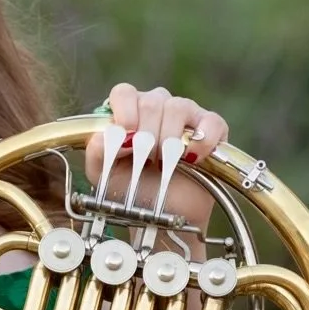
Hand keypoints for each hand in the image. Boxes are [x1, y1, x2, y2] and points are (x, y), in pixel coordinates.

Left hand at [83, 83, 229, 218]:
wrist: (161, 216)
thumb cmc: (132, 190)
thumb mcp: (103, 174)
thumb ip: (96, 152)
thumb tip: (104, 135)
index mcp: (129, 112)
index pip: (124, 93)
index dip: (125, 111)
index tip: (126, 136)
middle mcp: (157, 107)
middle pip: (152, 101)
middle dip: (146, 136)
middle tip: (145, 160)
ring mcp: (186, 116)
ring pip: (178, 107)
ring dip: (168, 139)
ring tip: (164, 163)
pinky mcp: (212, 130)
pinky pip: (211, 122)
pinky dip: (201, 140)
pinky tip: (192, 159)